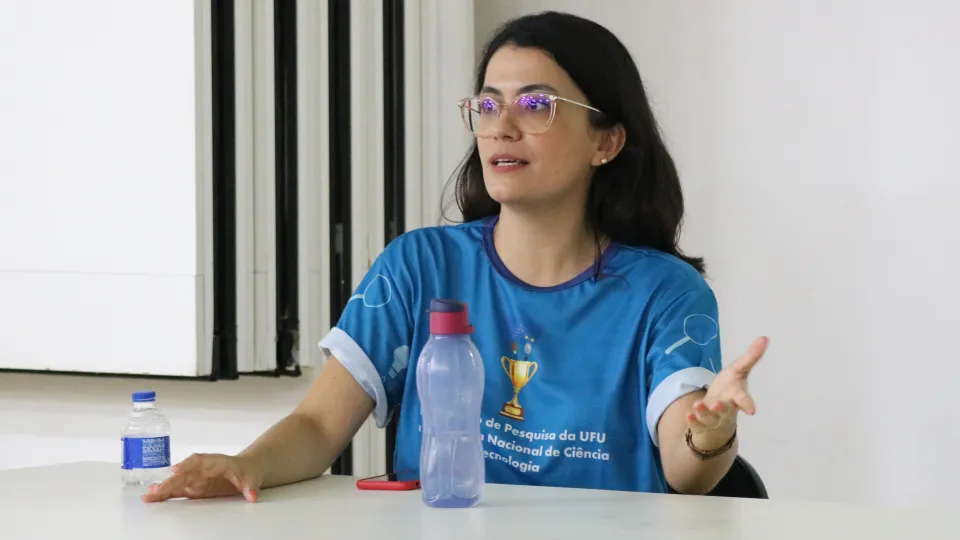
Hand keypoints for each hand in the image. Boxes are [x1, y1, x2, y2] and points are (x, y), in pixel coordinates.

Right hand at [141, 453, 261, 502]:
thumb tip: (252, 495)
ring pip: (177, 482)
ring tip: (148, 495)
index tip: (177, 470)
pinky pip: (177, 490)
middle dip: (170, 480)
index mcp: (216, 462)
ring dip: (163, 488)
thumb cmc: (248, 471)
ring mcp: (197, 478)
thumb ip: (251, 486)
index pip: (200, 460)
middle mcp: (203, 468)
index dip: (187, 465)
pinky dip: (166, 494)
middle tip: (157, 489)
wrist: (247, 471)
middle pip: (184, 472)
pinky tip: (153, 498)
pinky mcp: (194, 487)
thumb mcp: (253, 478)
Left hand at [686, 336, 767, 440]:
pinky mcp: (701, 423)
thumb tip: (765, 338)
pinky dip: (693, 421)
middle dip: (721, 409)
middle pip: (724, 411)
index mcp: (736, 397)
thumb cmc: (730, 389)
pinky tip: (688, 415)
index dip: (747, 404)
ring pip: (709, 418)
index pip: (742, 400)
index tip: (752, 410)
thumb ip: (750, 357)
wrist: (717, 410)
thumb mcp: (739, 371)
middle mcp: (726, 410)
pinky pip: (697, 425)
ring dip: (703, 412)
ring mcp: (713, 418)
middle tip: (717, 405)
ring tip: (697, 404)